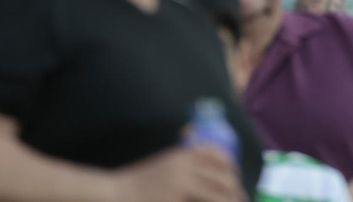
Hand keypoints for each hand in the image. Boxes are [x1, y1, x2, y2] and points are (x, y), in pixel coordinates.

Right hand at [112, 146, 244, 201]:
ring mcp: (180, 183)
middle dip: (234, 190)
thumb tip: (206, 171)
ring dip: (228, 200)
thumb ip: (182, 165)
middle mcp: (184, 165)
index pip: (218, 155)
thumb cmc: (135, 184)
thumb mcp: (163, 166)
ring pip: (216, 193)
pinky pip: (203, 200)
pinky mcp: (175, 199)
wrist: (111, 194)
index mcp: (182, 155)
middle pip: (222, 176)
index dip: (232, 168)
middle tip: (241, 199)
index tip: (236, 180)